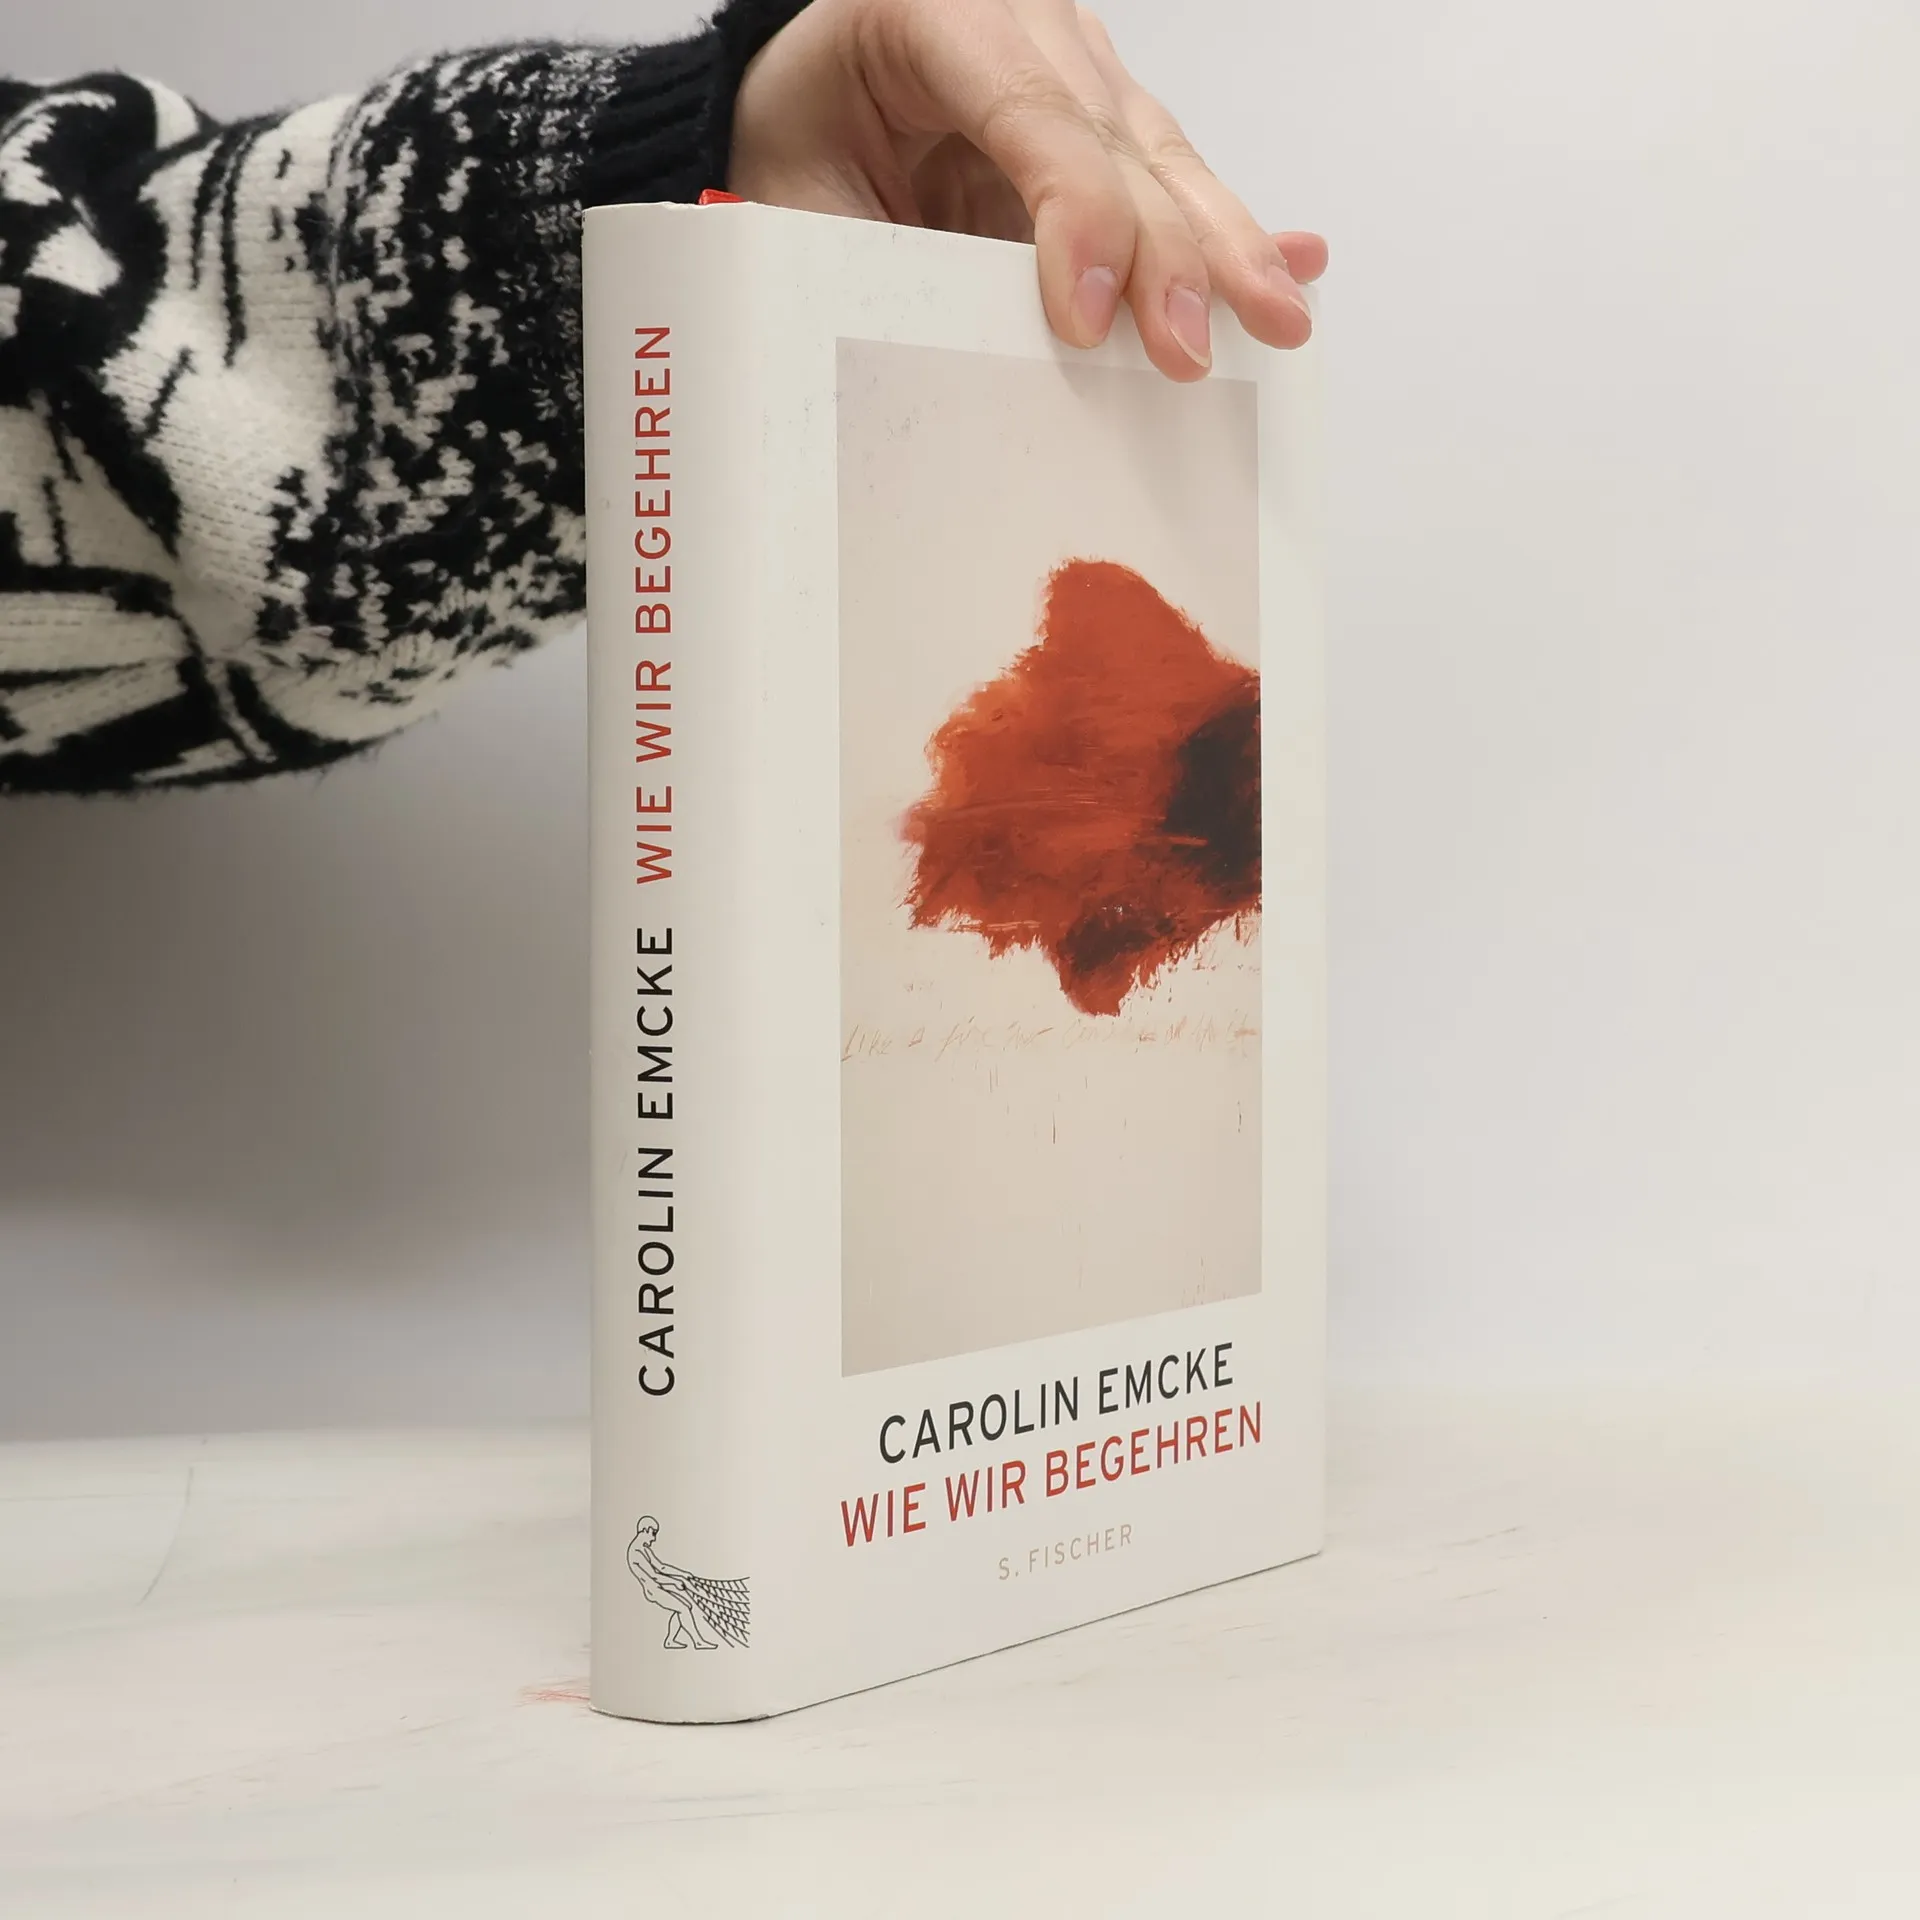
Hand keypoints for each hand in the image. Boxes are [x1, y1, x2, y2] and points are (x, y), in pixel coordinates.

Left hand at [728, 0, 1326, 380]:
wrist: (798, 108)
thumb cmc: (796, 147)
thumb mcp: (800, 204)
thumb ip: (875, 264)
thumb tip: (959, 364)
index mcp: (933, 12)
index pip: (1027, 110)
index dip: (1073, 214)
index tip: (1087, 317)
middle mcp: (1024, 23)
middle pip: (1118, 138)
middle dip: (1168, 252)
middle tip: (1189, 349)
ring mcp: (1077, 69)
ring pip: (1164, 159)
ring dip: (1223, 248)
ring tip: (1277, 317)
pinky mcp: (1104, 126)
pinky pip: (1171, 181)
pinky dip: (1228, 230)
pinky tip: (1297, 260)